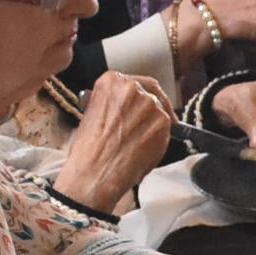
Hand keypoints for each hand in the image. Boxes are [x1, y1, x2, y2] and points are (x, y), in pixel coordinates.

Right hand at [52, 72, 173, 213]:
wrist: (94, 173)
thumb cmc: (88, 150)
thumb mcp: (91, 114)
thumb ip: (111, 104)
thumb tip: (122, 107)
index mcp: (111, 81)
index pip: (135, 82)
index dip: (141, 94)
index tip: (143, 102)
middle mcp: (132, 88)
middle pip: (151, 93)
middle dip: (151, 107)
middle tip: (149, 122)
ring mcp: (150, 104)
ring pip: (160, 110)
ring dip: (154, 124)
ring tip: (140, 142)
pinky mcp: (163, 122)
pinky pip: (167, 128)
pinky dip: (160, 138)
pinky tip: (146, 149)